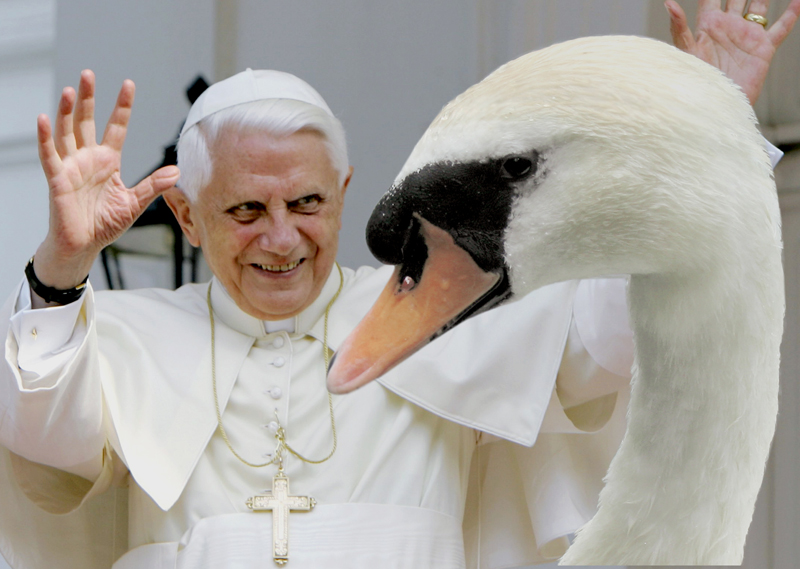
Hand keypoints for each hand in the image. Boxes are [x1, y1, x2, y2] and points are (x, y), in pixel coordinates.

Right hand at [34, 70, 179, 288]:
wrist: (84, 245)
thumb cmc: (105, 223)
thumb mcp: (135, 202)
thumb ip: (153, 185)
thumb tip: (177, 172)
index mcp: (108, 161)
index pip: (116, 127)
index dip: (122, 107)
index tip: (128, 84)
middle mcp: (88, 159)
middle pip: (86, 122)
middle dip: (88, 98)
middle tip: (89, 73)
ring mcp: (71, 167)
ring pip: (67, 133)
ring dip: (68, 111)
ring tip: (72, 89)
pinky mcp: (58, 179)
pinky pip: (49, 155)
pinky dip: (45, 137)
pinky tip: (44, 119)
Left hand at [666, 0, 799, 103]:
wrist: (716, 104)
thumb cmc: (695, 82)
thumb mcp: (686, 51)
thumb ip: (679, 27)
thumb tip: (668, 2)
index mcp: (708, 26)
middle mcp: (728, 27)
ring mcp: (746, 36)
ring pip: (759, 6)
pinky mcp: (763, 48)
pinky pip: (781, 27)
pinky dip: (792, 13)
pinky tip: (798, 1)